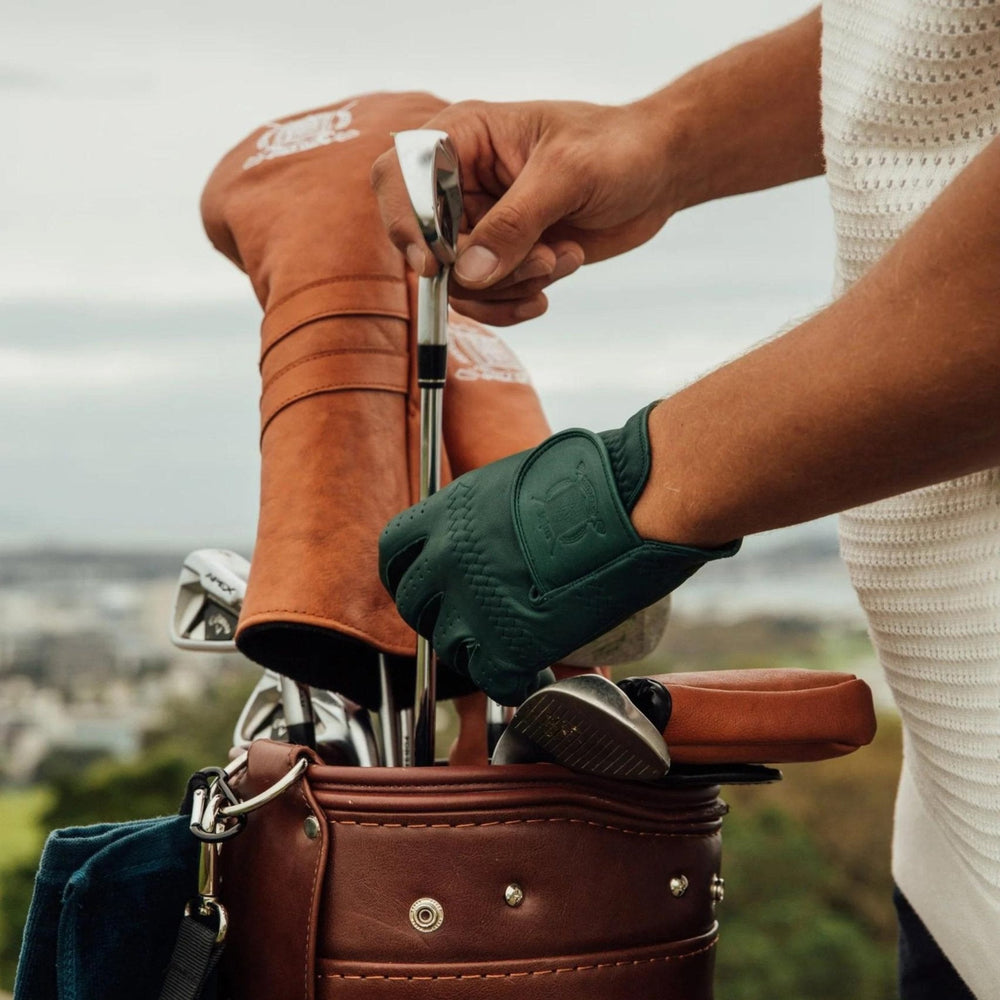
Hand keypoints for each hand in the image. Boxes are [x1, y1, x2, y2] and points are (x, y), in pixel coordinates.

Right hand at [370, 99, 678, 325]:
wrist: (656, 175)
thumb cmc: (617, 150)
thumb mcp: (568, 175)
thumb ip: (515, 223)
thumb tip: (467, 273)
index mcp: (463, 137)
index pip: (400, 177)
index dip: (407, 222)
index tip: (437, 262)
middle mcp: (461, 181)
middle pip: (427, 243)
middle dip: (484, 267)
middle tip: (543, 257)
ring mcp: (478, 223)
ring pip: (458, 280)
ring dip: (510, 284)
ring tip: (561, 259)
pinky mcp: (500, 257)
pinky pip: (482, 298)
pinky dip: (513, 303)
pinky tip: (549, 287)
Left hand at [378, 406, 738, 703]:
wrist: (635, 498)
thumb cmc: (598, 478)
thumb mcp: (520, 482)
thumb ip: (493, 514)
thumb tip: (501, 536)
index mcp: (448, 511)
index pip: (393, 552)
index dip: (409, 574)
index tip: (427, 587)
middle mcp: (447, 557)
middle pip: (415, 605)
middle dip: (440, 618)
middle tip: (475, 622)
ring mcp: (473, 604)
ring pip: (451, 648)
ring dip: (477, 653)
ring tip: (513, 648)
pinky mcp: (508, 645)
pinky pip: (495, 682)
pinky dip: (514, 685)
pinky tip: (536, 677)